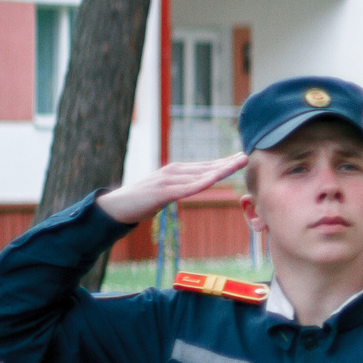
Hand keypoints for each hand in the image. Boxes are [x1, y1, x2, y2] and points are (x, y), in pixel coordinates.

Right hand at [97, 153, 248, 224]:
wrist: (115, 207)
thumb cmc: (141, 201)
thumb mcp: (165, 192)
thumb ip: (180, 188)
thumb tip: (194, 188)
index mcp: (176, 171)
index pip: (205, 166)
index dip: (223, 162)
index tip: (240, 157)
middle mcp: (174, 171)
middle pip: (206, 167)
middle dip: (227, 162)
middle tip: (247, 156)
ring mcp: (168, 180)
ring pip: (200, 175)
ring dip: (221, 169)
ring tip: (238, 163)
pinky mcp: (162, 192)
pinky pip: (186, 188)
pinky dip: (202, 183)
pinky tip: (215, 179)